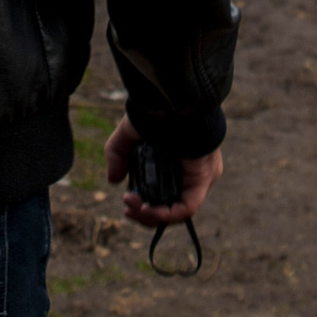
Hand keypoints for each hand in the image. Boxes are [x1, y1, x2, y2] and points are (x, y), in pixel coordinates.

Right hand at [104, 116, 223, 227]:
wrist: (172, 102)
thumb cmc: (155, 113)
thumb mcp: (129, 135)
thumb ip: (118, 155)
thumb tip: (114, 180)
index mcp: (174, 163)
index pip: (161, 195)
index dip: (142, 205)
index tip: (126, 200)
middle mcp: (188, 173)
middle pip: (167, 207)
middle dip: (144, 213)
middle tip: (127, 207)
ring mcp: (197, 177)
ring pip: (176, 211)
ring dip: (152, 214)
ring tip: (134, 206)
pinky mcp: (203, 179)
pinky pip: (187, 207)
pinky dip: (166, 214)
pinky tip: (148, 209)